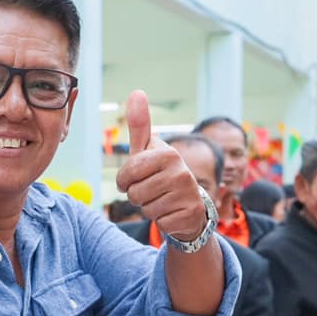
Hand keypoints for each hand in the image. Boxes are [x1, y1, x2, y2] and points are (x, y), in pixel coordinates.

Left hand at [116, 91, 206, 241]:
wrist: (188, 203)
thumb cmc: (160, 174)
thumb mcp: (148, 151)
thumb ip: (140, 125)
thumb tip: (137, 91)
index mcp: (167, 153)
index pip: (127, 174)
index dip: (125, 181)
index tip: (137, 178)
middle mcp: (181, 171)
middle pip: (135, 194)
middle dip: (138, 196)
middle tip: (152, 190)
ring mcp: (188, 194)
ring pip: (147, 210)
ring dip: (150, 208)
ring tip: (162, 200)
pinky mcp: (191, 215)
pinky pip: (160, 223)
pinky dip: (162, 221)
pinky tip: (172, 212)